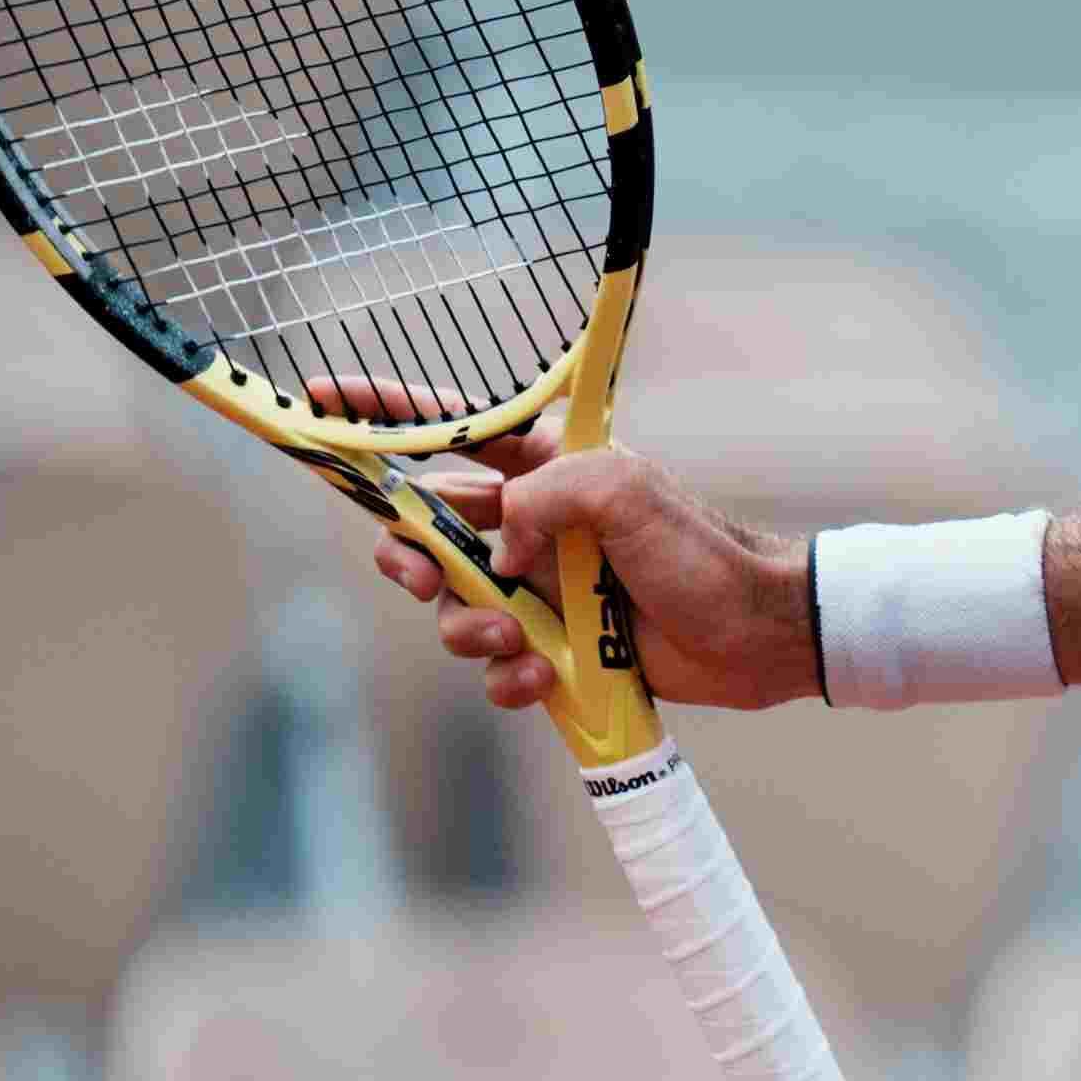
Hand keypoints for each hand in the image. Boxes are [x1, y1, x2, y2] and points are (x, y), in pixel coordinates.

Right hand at [320, 378, 815, 714]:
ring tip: (517, 640)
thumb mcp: (623, 490)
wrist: (759, 634)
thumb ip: (541, 495)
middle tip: (422, 574)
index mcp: (544, 470)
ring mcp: (539, 592)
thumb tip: (494, 552)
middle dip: (407, 557)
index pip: (449, 430)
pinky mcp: (555, 650)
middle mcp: (532, 527)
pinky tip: (544, 678)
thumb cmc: (703, 551)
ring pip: (451, 610)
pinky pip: (494, 669)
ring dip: (466, 629)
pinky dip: (507, 678)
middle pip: (423, 535)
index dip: (383, 415)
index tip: (320, 402)